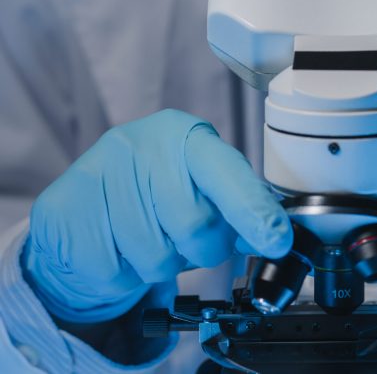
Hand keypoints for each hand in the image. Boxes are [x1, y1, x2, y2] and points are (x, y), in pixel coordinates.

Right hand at [22, 109, 292, 323]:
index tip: (276, 240)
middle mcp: (140, 144)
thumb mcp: (202, 184)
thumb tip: (271, 235)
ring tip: (150, 238)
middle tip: (192, 239)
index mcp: (184, 135)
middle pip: (195, 226)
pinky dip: (126, 275)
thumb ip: (237, 204)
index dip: (253, 210)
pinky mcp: (66, 210)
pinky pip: (116, 273)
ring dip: (163, 263)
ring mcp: (98, 173)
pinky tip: (119, 247)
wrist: (87, 201)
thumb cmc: (158, 191)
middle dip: (205, 248)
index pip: (226, 172)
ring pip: (156, 256)